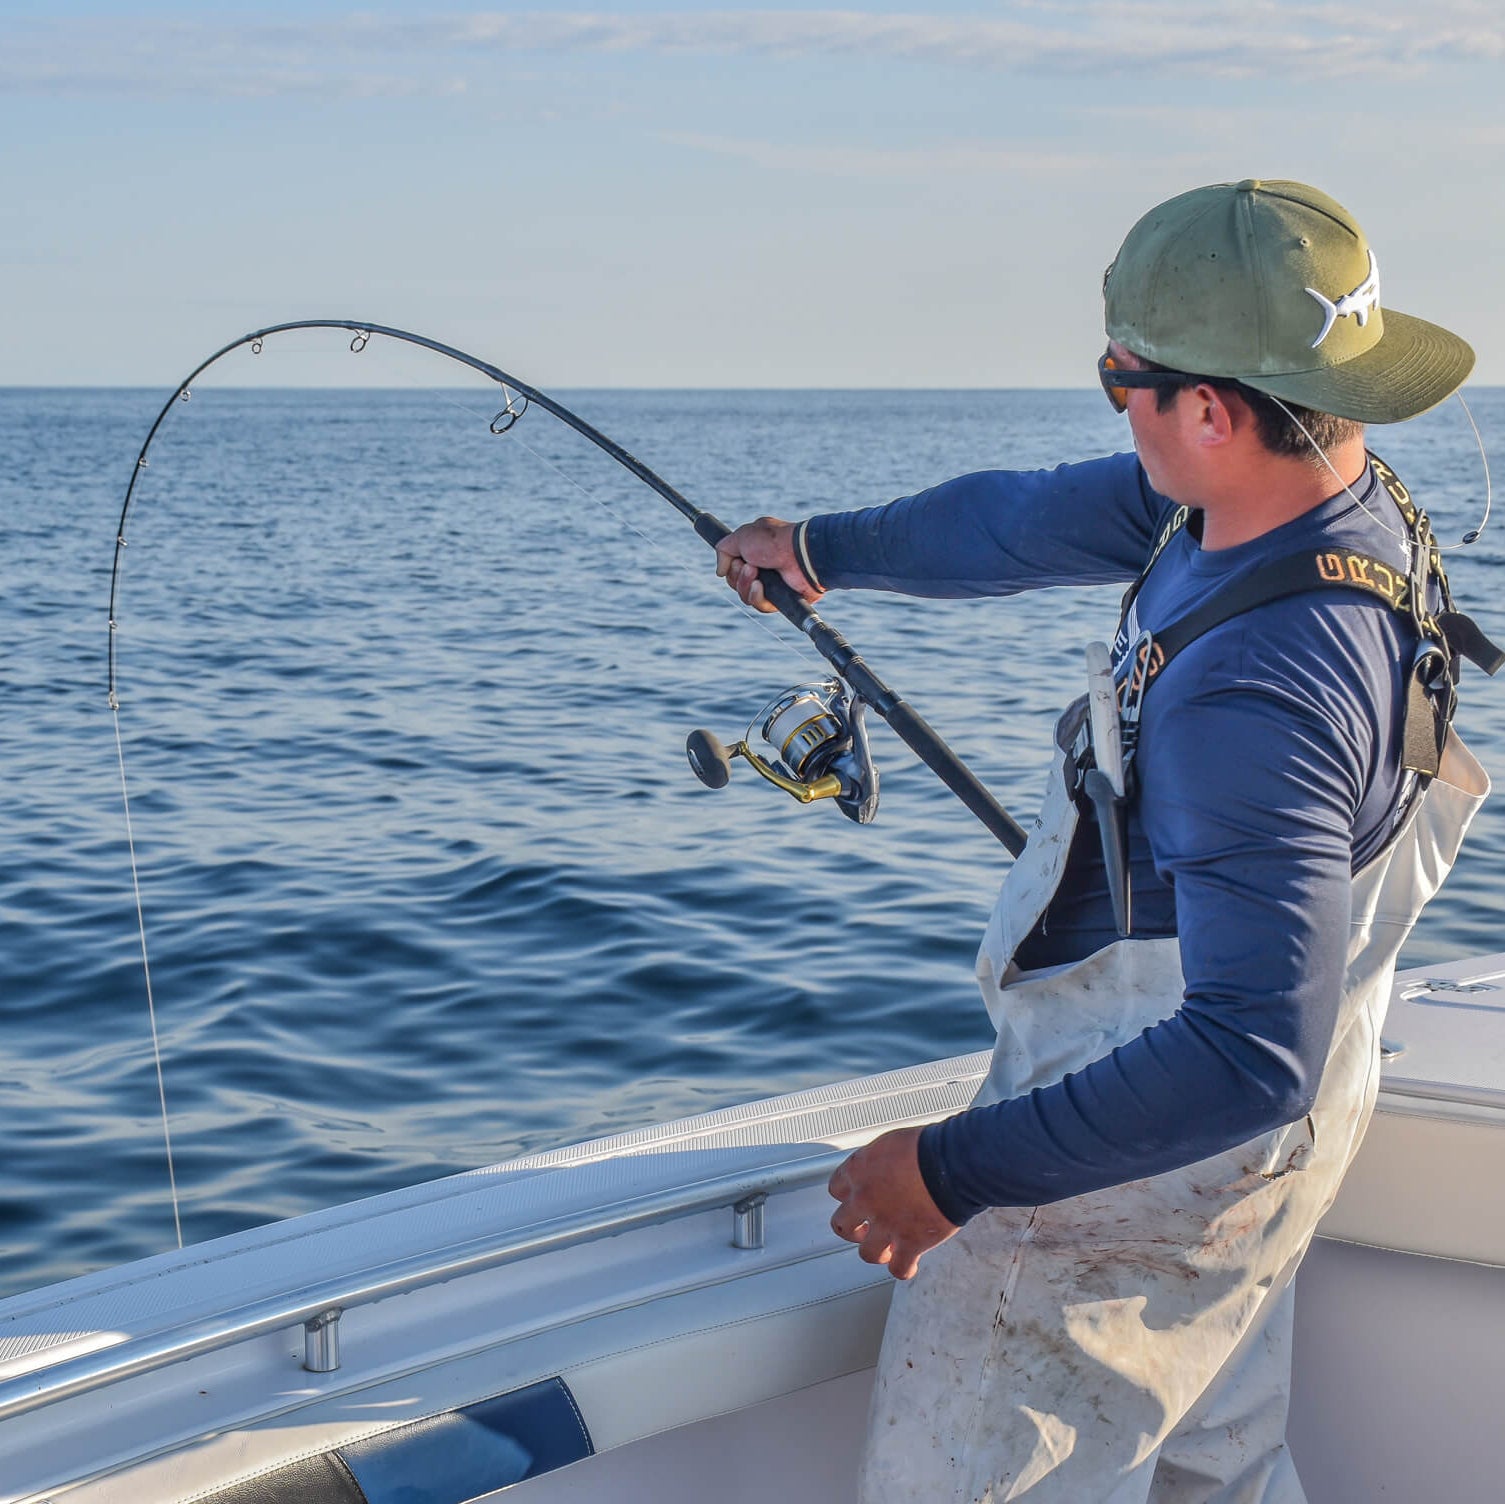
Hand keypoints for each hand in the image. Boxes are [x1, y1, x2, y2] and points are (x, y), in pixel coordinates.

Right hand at [714, 517, 823, 613]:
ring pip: (745, 596)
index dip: (730, 566)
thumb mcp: (741, 536)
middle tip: (748, 565)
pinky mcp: (780, 598)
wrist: (800, 554)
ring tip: (755, 573)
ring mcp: (772, 584)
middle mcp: (763, 568)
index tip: (735, 560)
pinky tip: (759, 586)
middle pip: (735, 583)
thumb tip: (720, 572)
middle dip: (736, 576)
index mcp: (755, 551)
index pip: (733, 567)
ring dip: (744, 585)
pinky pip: (760, 606)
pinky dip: (756, 596)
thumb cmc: (774, 541)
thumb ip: (723, 550)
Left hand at [827, 1127, 959, 1280]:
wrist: (951, 1164)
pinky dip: (903, 1269)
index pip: (836, 1188)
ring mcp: (885, 1224)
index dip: (847, 1196)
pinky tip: (909, 1264)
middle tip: (864, 1227)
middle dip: (853, 1228)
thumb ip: (877, 1161)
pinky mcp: (909, 1243)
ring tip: (887, 1248)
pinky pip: (899, 1268)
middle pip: (842, 1225)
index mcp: (858, 1171)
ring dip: (876, 1251)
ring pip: (867, 1253)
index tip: (854, 1197)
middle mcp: (865, 1199)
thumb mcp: (890, 1143)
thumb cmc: (926, 1147)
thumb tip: (879, 1167)